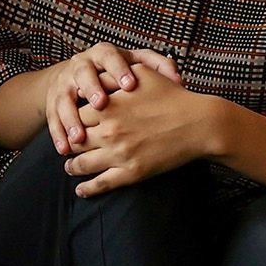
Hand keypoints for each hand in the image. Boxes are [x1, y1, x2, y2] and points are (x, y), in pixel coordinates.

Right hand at [42, 42, 183, 155]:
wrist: (79, 73)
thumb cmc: (117, 71)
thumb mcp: (136, 64)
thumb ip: (156, 67)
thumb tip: (178, 78)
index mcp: (103, 54)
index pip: (110, 57)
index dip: (119, 69)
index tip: (130, 85)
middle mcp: (81, 65)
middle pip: (83, 74)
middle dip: (92, 89)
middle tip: (102, 106)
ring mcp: (64, 83)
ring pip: (64, 99)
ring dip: (71, 119)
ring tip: (79, 138)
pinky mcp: (53, 100)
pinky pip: (53, 118)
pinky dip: (58, 134)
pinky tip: (64, 149)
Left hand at [67, 66, 219, 195]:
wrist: (199, 124)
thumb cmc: (173, 96)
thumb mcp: (142, 75)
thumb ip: (114, 75)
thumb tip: (92, 78)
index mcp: (108, 105)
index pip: (75, 113)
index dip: (70, 118)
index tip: (70, 122)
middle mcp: (109, 131)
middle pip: (74, 139)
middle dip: (67, 143)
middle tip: (65, 147)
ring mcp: (119, 154)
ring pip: (81, 164)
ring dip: (71, 166)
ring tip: (70, 167)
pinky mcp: (131, 173)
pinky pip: (100, 184)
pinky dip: (86, 189)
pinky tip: (81, 190)